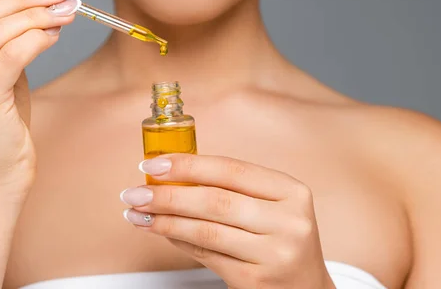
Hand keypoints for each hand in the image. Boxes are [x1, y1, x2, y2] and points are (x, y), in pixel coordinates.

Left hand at [120, 154, 335, 288]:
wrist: (305, 288)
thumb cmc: (279, 238)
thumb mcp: (270, 206)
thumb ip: (230, 188)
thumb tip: (170, 174)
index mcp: (292, 192)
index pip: (231, 169)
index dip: (187, 164)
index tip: (153, 165)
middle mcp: (289, 222)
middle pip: (215, 200)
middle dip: (168, 195)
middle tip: (135, 192)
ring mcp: (275, 254)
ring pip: (206, 230)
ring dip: (165, 221)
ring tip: (138, 213)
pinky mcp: (256, 281)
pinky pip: (206, 255)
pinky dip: (178, 241)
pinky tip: (161, 232)